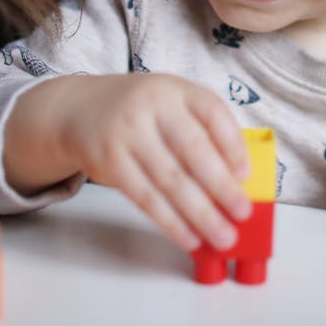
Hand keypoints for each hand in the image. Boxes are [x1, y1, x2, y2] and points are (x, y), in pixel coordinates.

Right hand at [7, 73, 251, 252]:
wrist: (79, 109)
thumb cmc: (139, 111)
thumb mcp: (169, 104)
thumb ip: (200, 131)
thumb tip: (235, 183)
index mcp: (175, 89)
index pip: (212, 112)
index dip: (233, 144)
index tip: (246, 175)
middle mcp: (151, 106)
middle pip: (193, 150)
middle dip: (222, 186)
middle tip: (243, 213)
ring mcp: (127, 133)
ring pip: (170, 179)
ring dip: (200, 213)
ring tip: (222, 236)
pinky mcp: (109, 161)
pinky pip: (145, 197)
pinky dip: (170, 221)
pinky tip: (189, 237)